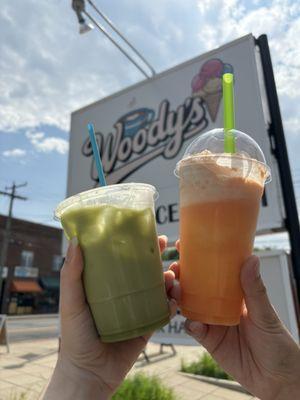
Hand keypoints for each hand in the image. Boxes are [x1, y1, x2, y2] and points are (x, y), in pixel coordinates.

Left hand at [43, 235, 176, 399]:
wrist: (89, 373)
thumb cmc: (75, 336)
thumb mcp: (71, 302)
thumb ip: (72, 274)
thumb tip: (76, 241)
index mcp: (106, 285)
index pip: (121, 258)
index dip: (133, 243)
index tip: (142, 228)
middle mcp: (123, 294)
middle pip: (143, 269)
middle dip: (156, 254)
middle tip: (165, 242)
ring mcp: (137, 309)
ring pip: (157, 287)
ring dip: (168, 278)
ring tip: (172, 273)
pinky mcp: (147, 325)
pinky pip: (163, 311)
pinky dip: (172, 303)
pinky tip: (174, 297)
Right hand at [170, 244, 299, 399]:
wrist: (277, 379)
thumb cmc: (277, 342)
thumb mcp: (265, 313)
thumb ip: (254, 289)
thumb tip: (251, 259)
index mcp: (233, 291)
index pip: (212, 270)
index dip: (196, 258)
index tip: (183, 244)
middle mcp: (219, 304)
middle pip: (194, 286)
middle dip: (181, 275)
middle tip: (175, 268)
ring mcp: (213, 321)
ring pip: (189, 305)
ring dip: (179, 296)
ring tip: (175, 290)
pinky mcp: (209, 340)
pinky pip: (194, 329)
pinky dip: (190, 324)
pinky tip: (193, 322)